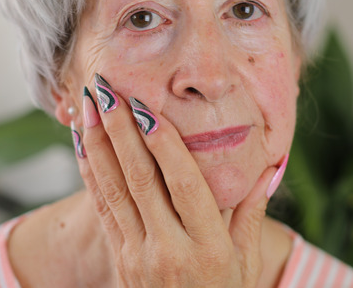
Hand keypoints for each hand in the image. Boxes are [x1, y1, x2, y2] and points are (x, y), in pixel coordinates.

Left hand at [75, 74, 280, 287]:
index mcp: (209, 247)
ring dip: (98, 144)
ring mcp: (139, 255)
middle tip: (108, 90)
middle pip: (141, 180)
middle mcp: (170, 249)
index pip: (185, 186)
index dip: (165, 146)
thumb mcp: (247, 262)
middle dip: (121, 131)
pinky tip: (82, 143)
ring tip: (88, 106)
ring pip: (114, 190)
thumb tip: (271, 166)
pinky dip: (89, 172)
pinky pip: (102, 208)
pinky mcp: (120, 257)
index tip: (148, 109)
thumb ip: (252, 213)